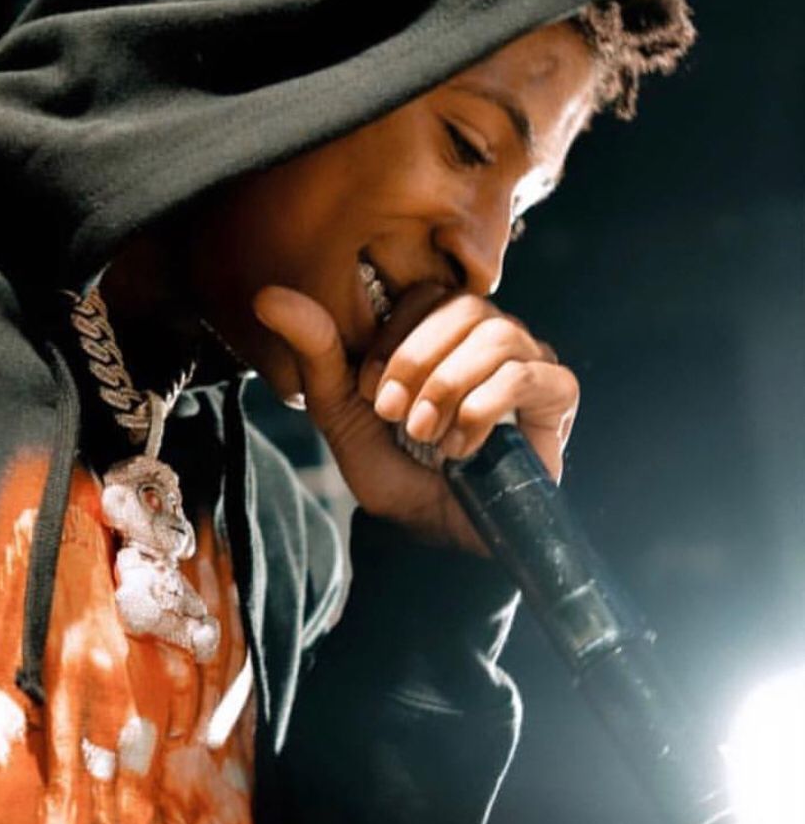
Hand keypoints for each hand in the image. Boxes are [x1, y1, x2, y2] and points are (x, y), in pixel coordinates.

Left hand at [253, 281, 578, 554]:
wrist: (429, 533)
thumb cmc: (390, 464)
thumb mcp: (341, 407)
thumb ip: (314, 348)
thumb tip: (266, 295)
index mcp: (440, 323)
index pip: (427, 290)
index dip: (395, 339)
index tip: (370, 393)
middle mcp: (488, 332)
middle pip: (466, 306)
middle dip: (420, 364)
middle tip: (396, 417)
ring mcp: (529, 359)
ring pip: (499, 335)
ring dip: (451, 388)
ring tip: (427, 435)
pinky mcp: (557, 396)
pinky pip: (531, 375)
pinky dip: (485, 410)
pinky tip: (462, 449)